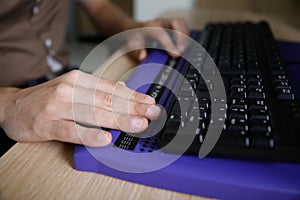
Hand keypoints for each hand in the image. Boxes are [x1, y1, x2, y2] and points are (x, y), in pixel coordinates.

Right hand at [1, 70, 160, 146]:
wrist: (12, 106)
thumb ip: (98, 89)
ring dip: (118, 120)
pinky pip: (71, 130)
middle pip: (106, 100)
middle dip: (132, 108)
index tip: (150, 103)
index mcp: (79, 80)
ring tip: (137, 125)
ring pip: (92, 113)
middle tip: (152, 114)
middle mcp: (70, 89)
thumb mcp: (74, 88)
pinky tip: (105, 139)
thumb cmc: (47, 99)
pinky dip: (89, 135)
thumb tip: (123, 87)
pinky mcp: (47, 124)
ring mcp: (57, 106)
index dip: (133, 96)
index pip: (111, 88)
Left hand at [129, 18, 189, 60]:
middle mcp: (159, 22)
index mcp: (149, 27)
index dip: (169, 44)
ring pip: (181, 23)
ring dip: (185, 36)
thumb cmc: (135, 38)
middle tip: (182, 50)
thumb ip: (136, 51)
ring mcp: (167, 23)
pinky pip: (183, 27)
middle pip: (175, 22)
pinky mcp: (172, 26)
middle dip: (181, 37)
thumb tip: (142, 56)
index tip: (175, 54)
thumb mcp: (132, 46)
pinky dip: (186, 36)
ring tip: (184, 49)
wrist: (135, 31)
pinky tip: (183, 46)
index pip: (161, 33)